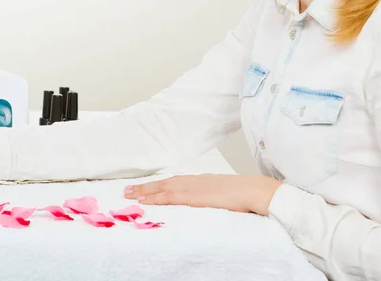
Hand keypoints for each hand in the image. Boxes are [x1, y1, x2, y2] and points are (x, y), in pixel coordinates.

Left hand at [123, 174, 281, 215]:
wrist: (253, 190)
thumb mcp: (224, 192)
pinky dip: (156, 198)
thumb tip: (208, 198)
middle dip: (145, 187)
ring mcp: (192, 187)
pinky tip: (145, 201)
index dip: (157, 185)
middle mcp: (193, 180)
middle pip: (163, 183)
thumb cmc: (244, 193)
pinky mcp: (194, 196)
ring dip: (145, 191)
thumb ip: (213, 194)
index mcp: (200, 180)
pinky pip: (170, 197)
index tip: (144, 187)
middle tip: (126, 190)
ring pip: (162, 188)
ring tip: (129, 195)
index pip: (173, 181)